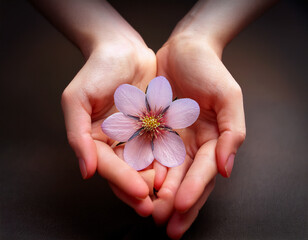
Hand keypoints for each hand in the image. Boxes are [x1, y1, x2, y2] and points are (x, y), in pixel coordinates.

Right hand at [61, 35, 156, 215]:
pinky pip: (161, 148)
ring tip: (170, 198)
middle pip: (127, 173)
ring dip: (157, 183)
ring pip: (145, 166)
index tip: (140, 193)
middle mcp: (115, 143)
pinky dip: (168, 162)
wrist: (123, 49)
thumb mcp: (76, 100)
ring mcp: (135, 136)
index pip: (108, 167)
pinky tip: (178, 174)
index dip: (123, 181)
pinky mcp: (153, 128)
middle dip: (140, 191)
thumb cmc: (96, 71)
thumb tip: (86, 172)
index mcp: (95, 140)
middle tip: (156, 207)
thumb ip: (77, 136)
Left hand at [151, 33, 245, 237]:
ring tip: (150, 213)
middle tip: (164, 224)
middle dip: (176, 204)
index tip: (181, 207)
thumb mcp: (228, 97)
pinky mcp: (154, 131)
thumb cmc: (209, 70)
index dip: (194, 191)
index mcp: (212, 140)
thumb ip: (232, 134)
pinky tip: (137, 187)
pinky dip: (144, 173)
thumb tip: (226, 170)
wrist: (184, 49)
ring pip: (166, 174)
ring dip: (159, 196)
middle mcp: (192, 145)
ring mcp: (173, 139)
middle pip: (185, 181)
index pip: (203, 172)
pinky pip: (148, 155)